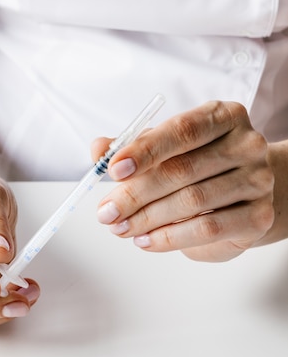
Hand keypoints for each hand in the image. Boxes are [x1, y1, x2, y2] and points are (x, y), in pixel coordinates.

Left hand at [94, 101, 274, 261]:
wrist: (246, 191)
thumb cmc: (201, 162)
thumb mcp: (166, 146)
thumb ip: (132, 146)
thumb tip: (98, 149)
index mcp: (223, 116)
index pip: (182, 131)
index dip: (145, 150)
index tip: (113, 169)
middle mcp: (246, 144)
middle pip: (182, 170)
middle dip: (135, 194)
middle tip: (107, 211)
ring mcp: (257, 180)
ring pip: (192, 202)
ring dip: (148, 219)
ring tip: (121, 227)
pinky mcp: (258, 215)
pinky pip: (207, 229)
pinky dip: (170, 238)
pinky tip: (146, 240)